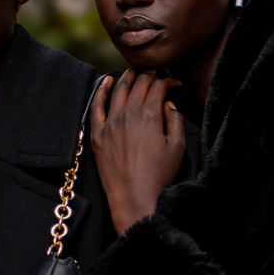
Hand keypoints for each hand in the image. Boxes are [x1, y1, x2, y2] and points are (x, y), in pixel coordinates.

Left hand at [89, 71, 185, 232]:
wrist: (134, 200)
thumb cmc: (158, 177)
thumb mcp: (177, 147)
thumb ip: (175, 120)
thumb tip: (169, 104)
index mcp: (150, 116)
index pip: (158, 86)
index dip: (168, 82)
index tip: (174, 85)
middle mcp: (128, 115)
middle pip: (139, 84)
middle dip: (150, 78)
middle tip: (156, 82)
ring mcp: (110, 124)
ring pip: (118, 89)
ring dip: (128, 77)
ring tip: (134, 74)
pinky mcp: (97, 135)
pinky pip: (96, 106)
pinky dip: (101, 90)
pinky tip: (106, 81)